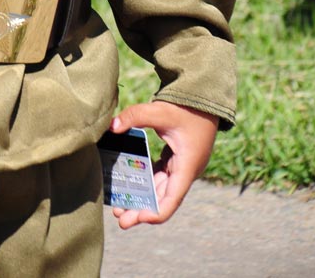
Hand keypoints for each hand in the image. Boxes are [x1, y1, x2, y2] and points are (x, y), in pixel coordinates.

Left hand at [108, 101, 217, 228]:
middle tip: (120, 218)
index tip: (137, 218)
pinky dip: (147, 182)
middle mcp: (186, 171)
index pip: (172, 199)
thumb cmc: (185, 106)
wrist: (203, 96)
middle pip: (163, 199)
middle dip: (142, 210)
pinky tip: (132, 185)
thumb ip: (136, 116)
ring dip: (143, 198)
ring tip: (121, 206)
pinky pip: (161, 176)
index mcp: (187, 166)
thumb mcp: (160, 111)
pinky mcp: (177, 158)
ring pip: (161, 189)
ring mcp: (182, 165)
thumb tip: (112, 126)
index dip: (155, 212)